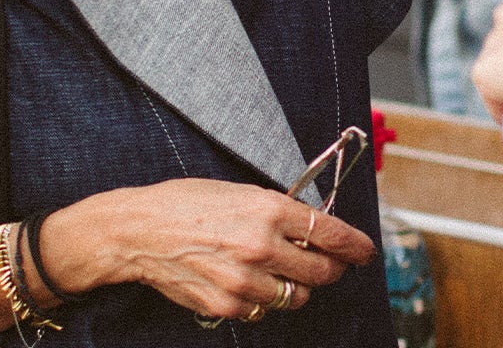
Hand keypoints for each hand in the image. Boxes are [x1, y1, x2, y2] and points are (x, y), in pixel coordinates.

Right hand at [45, 179, 373, 322]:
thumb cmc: (185, 204)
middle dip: (331, 269)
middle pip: (322, 271)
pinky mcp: (227, 305)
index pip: (331, 233)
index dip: (355, 245)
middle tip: (328, 264)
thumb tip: (312, 228)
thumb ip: (278, 211)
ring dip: (295, 286)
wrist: (138, 232)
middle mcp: (261, 246)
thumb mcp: (239, 192)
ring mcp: (245, 280)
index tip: (364, 251)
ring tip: (277, 271)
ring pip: (296, 296)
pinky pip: (264, 310)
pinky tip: (246, 282)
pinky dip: (263, 300)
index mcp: (268, 210)